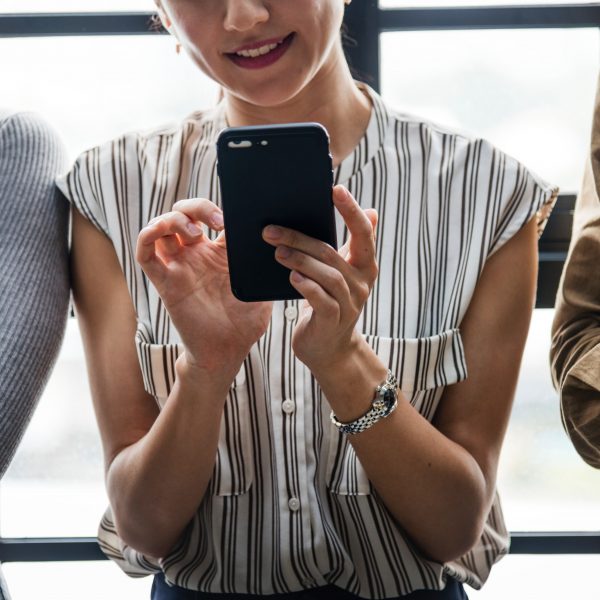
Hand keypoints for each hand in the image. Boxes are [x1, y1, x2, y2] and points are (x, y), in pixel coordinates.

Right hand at [136, 198, 272, 374]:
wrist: (227, 351)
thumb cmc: (245, 322)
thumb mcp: (261, 288)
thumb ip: (263, 266)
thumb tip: (278, 242)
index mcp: (220, 253)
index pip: (211, 217)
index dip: (218, 209)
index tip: (233, 217)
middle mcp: (196, 256)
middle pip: (183, 214)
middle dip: (196, 207)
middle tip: (216, 221)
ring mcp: (179, 267)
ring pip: (162, 228)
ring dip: (173, 219)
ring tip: (195, 232)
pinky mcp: (165, 282)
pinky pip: (145, 253)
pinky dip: (147, 236)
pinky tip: (159, 232)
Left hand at [262, 185, 377, 373]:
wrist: (329, 348)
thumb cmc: (330, 302)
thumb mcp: (343, 273)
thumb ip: (351, 245)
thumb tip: (372, 210)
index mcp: (364, 265)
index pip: (363, 233)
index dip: (351, 211)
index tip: (335, 189)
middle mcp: (361, 283)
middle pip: (332, 253)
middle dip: (301, 238)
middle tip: (271, 230)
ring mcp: (350, 304)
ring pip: (327, 275)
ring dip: (299, 260)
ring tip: (276, 251)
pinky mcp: (333, 321)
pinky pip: (321, 300)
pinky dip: (306, 286)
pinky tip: (291, 277)